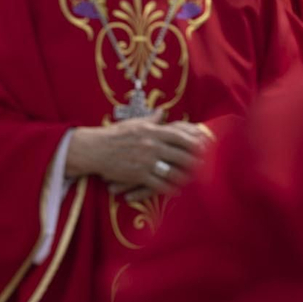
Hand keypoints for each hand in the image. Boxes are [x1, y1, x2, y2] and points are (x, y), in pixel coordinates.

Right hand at [65, 118, 210, 194]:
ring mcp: (146, 162)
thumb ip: (152, 119)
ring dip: (187, 177)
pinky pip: (160, 184)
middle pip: (183, 155)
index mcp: (153, 131)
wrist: (95, 149)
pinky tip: (178, 190)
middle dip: (197, 161)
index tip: (206, 146)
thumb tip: (162, 111)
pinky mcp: (139, 175)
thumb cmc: (115, 134)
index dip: (196, 142)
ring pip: (174, 172)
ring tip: (195, 179)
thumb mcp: (134, 123)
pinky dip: (171, 188)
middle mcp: (152, 146)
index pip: (181, 136)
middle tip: (207, 166)